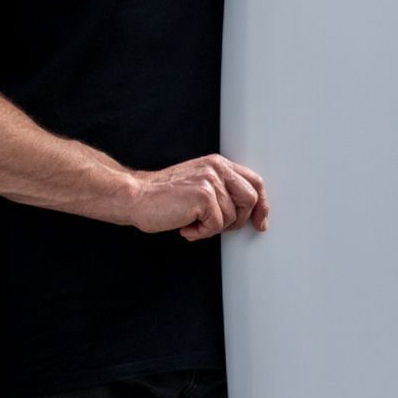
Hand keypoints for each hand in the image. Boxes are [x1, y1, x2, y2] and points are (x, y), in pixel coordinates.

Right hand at [130, 153, 268, 239]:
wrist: (136, 197)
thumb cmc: (162, 196)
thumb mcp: (197, 184)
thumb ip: (220, 190)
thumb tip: (246, 213)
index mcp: (218, 164)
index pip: (254, 181)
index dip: (262, 205)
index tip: (260, 222)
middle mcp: (217, 169)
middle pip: (250, 200)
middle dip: (237, 221)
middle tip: (213, 226)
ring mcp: (211, 182)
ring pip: (231, 218)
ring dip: (211, 228)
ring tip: (190, 223)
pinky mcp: (203, 197)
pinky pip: (216, 226)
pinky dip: (200, 233)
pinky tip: (185, 226)